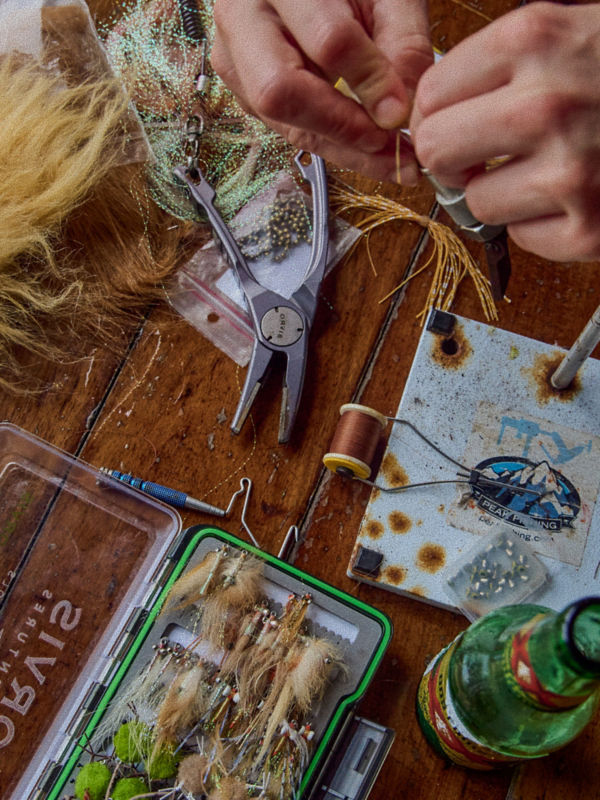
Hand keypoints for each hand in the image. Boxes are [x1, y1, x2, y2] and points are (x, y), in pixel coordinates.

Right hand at [212, 0, 431, 182]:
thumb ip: (401, 41)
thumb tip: (400, 110)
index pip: (327, 42)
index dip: (369, 82)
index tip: (401, 109)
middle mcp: (242, 20)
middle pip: (279, 92)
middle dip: (340, 126)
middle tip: (387, 144)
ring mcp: (235, 59)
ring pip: (281, 121)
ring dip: (340, 147)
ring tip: (387, 157)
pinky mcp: (245, 90)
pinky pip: (287, 130)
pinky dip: (331, 143)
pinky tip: (365, 147)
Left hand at [410, 2, 599, 261]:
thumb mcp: (569, 36)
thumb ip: (500, 66)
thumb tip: (430, 109)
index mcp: (535, 41)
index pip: (431, 95)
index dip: (436, 115)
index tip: (453, 124)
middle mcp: (546, 105)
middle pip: (436, 150)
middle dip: (452, 156)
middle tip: (479, 156)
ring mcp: (569, 171)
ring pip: (473, 200)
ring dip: (499, 192)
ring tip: (543, 172)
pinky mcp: (586, 228)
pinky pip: (518, 236)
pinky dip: (536, 224)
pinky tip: (570, 198)